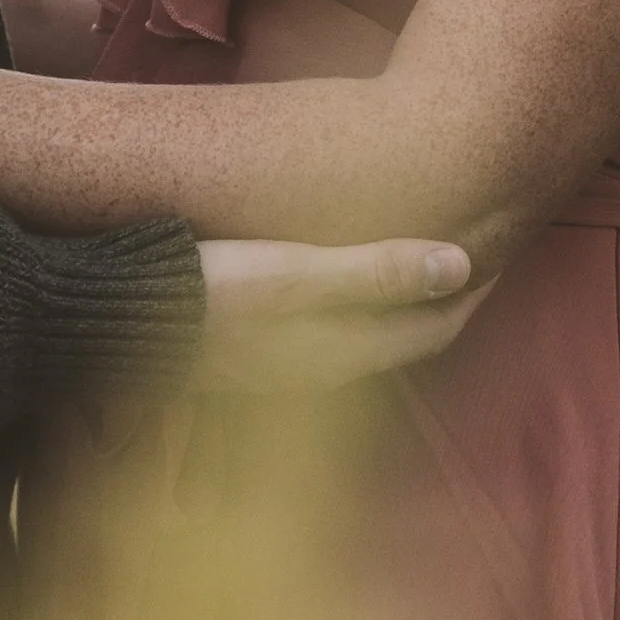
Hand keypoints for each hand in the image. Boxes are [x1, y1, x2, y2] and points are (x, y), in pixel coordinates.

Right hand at [191, 236, 486, 393]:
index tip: (500, 251)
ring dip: (399, 302)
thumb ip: (378, 271)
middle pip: (404, 336)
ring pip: (365, 336)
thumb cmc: (212, 291)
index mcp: (342, 350)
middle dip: (442, 298)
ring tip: (418, 259)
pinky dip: (355, 304)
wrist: (118, 322)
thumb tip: (462, 264)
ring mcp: (283, 366)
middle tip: (473, 251)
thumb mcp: (297, 273)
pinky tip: (340, 279)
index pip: (432, 328)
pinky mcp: (249, 353)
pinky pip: (327, 331)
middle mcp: (321, 368)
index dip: (471, 292)